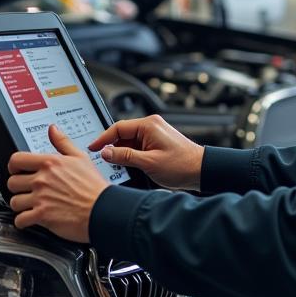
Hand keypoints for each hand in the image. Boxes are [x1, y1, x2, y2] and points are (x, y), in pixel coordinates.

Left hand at [6, 125, 107, 242]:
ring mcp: (40, 198)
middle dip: (17, 187)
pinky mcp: (42, 216)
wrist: (103, 209)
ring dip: (20, 205)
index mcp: (49, 163)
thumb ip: (63, 142)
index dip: (13, 166)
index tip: (17, 171)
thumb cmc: (94, 187)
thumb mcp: (81, 157)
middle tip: (25, 190)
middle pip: (12, 182)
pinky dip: (23, 221)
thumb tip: (52, 129)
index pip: (16, 160)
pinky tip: (30, 219)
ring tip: (28, 205)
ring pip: (14, 202)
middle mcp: (42, 180)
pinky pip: (20, 220)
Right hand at [88, 114, 203, 190]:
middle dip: (112, 148)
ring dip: (122, 154)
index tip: (93, 148)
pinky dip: (131, 156)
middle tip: (102, 160)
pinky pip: (138, 147)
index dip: (103, 139)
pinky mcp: (157, 143)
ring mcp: (154, 134)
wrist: (202, 171)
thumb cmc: (182, 165)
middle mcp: (151, 126)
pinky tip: (129, 167)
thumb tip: (106, 152)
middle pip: (122, 134)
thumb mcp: (149, 163)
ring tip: (117, 167)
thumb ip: (125, 156)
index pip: (118, 128)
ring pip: (129, 142)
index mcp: (148, 125)